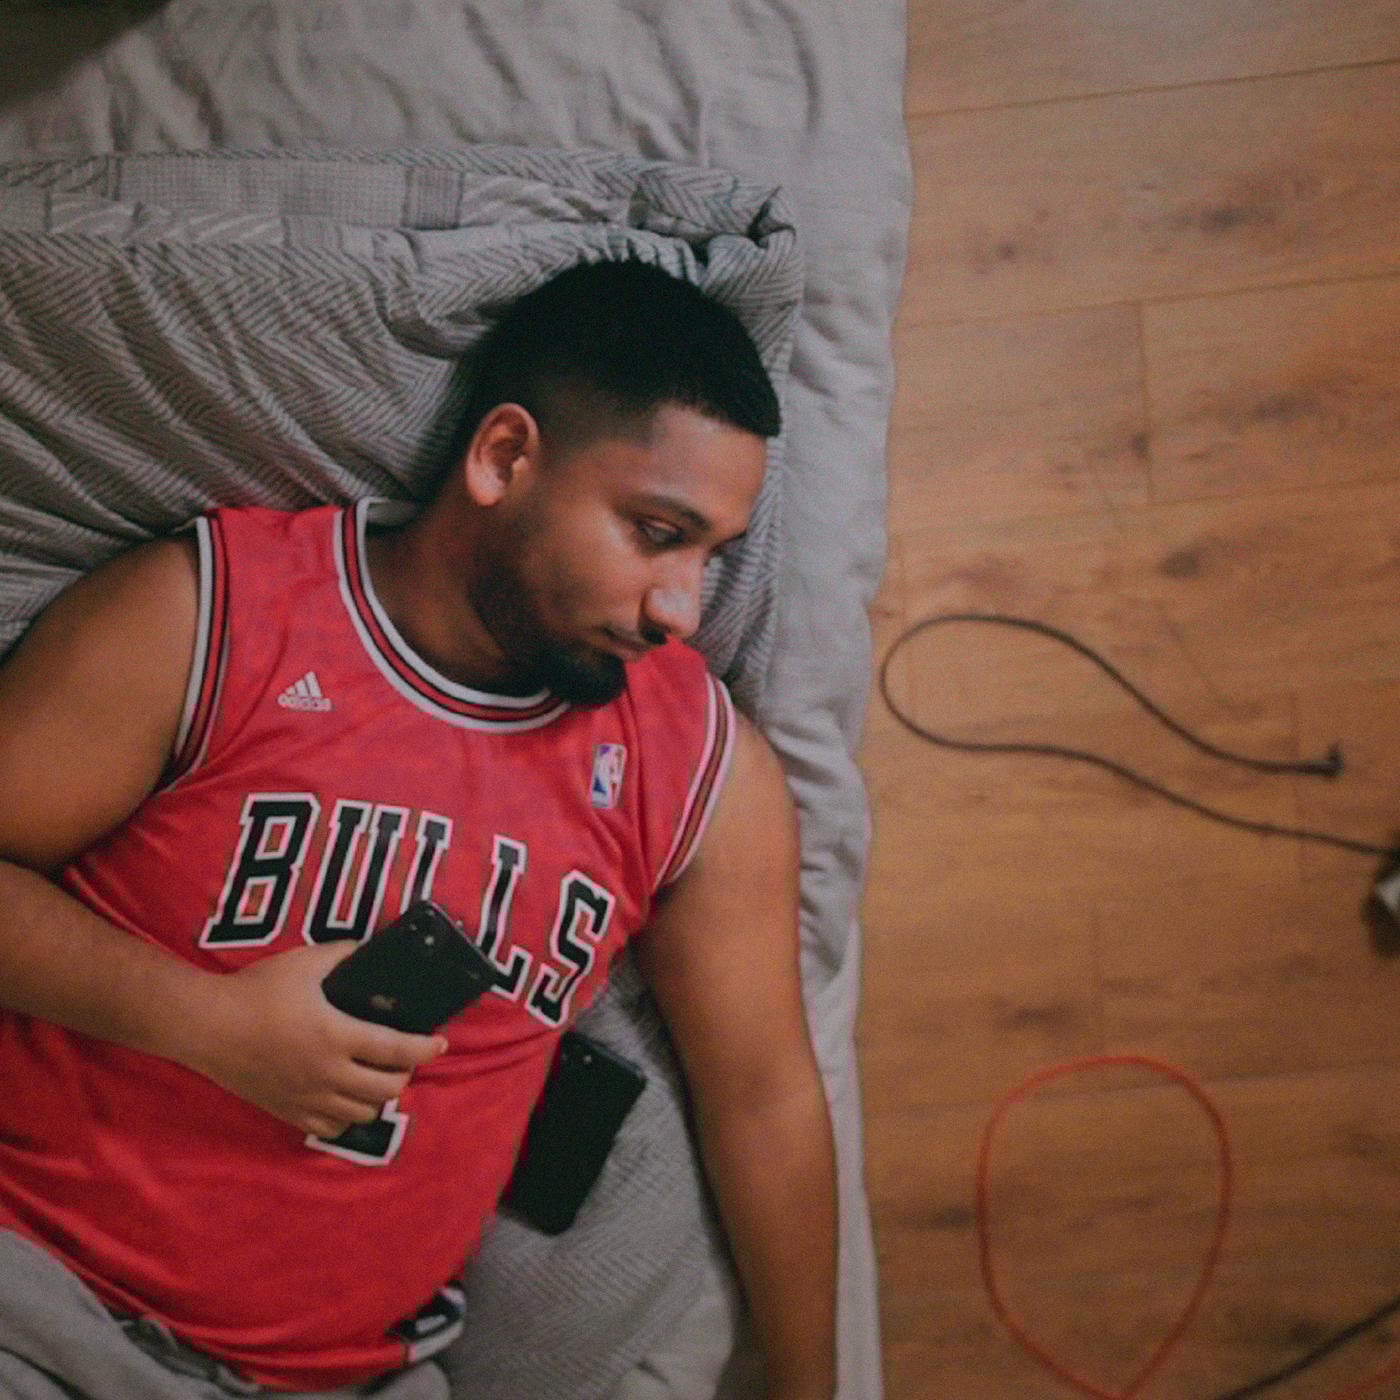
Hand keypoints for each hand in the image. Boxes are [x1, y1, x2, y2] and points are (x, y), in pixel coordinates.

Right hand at [175, 942, 446, 1136]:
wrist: (205, 1026)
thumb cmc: (255, 991)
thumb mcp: (305, 962)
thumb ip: (343, 954)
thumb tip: (368, 949)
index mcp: (337, 1036)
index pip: (398, 1050)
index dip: (427, 1049)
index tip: (440, 1043)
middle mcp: (327, 1073)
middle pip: (386, 1089)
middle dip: (404, 1073)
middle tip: (403, 1057)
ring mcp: (306, 1096)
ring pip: (361, 1113)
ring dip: (377, 1097)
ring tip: (377, 1076)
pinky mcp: (286, 1110)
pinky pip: (329, 1127)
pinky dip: (346, 1116)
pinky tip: (345, 1098)